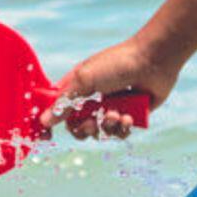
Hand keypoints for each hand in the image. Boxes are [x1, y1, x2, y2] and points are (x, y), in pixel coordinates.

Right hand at [38, 37, 178, 138]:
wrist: (154, 61)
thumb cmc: (116, 64)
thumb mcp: (84, 80)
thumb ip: (63, 102)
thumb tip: (43, 122)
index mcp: (79, 87)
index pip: (59, 110)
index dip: (52, 123)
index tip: (46, 136)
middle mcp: (94, 98)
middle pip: (78, 127)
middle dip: (84, 129)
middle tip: (92, 123)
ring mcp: (113, 106)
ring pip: (101, 132)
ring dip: (107, 126)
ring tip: (117, 114)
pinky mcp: (131, 114)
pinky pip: (120, 133)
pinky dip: (123, 128)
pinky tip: (129, 116)